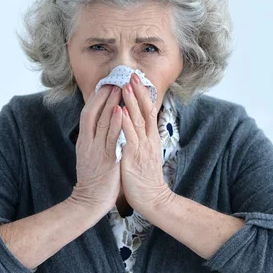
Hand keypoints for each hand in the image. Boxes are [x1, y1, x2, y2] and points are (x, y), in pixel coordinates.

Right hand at [70, 85, 123, 212]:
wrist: (89, 202)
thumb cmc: (94, 180)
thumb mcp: (92, 156)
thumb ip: (96, 142)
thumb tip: (103, 128)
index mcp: (85, 141)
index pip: (88, 114)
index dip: (96, 99)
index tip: (105, 85)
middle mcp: (88, 142)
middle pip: (92, 112)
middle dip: (103, 96)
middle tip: (113, 80)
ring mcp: (96, 150)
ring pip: (102, 121)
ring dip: (110, 103)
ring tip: (118, 88)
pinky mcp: (106, 159)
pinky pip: (111, 137)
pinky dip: (115, 122)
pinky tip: (120, 110)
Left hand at [120, 73, 173, 212]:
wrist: (152, 198)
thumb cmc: (145, 177)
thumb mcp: (145, 153)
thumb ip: (141, 139)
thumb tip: (136, 126)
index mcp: (149, 138)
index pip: (147, 111)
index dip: (142, 95)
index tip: (136, 80)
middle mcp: (148, 139)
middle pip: (145, 111)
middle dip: (138, 92)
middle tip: (132, 75)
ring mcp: (142, 147)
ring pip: (138, 120)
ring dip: (132, 102)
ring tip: (126, 87)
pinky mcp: (134, 156)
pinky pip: (129, 136)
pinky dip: (125, 122)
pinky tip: (120, 111)